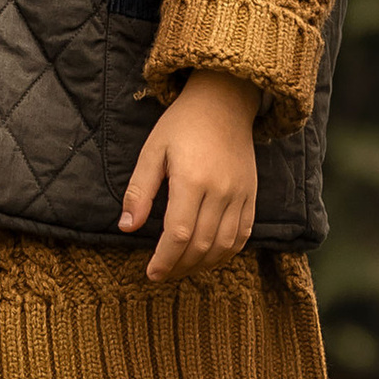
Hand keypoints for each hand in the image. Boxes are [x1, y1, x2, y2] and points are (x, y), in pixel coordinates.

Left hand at [120, 69, 259, 283]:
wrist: (223, 103)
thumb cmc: (181, 126)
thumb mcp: (151, 152)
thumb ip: (139, 191)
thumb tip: (127, 227)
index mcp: (192, 180)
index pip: (178, 234)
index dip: (164, 259)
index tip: (151, 273)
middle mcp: (221, 191)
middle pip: (201, 245)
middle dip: (180, 267)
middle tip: (162, 274)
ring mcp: (241, 194)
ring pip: (224, 245)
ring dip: (202, 265)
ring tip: (182, 269)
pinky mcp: (252, 195)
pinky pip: (243, 235)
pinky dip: (227, 253)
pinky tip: (209, 258)